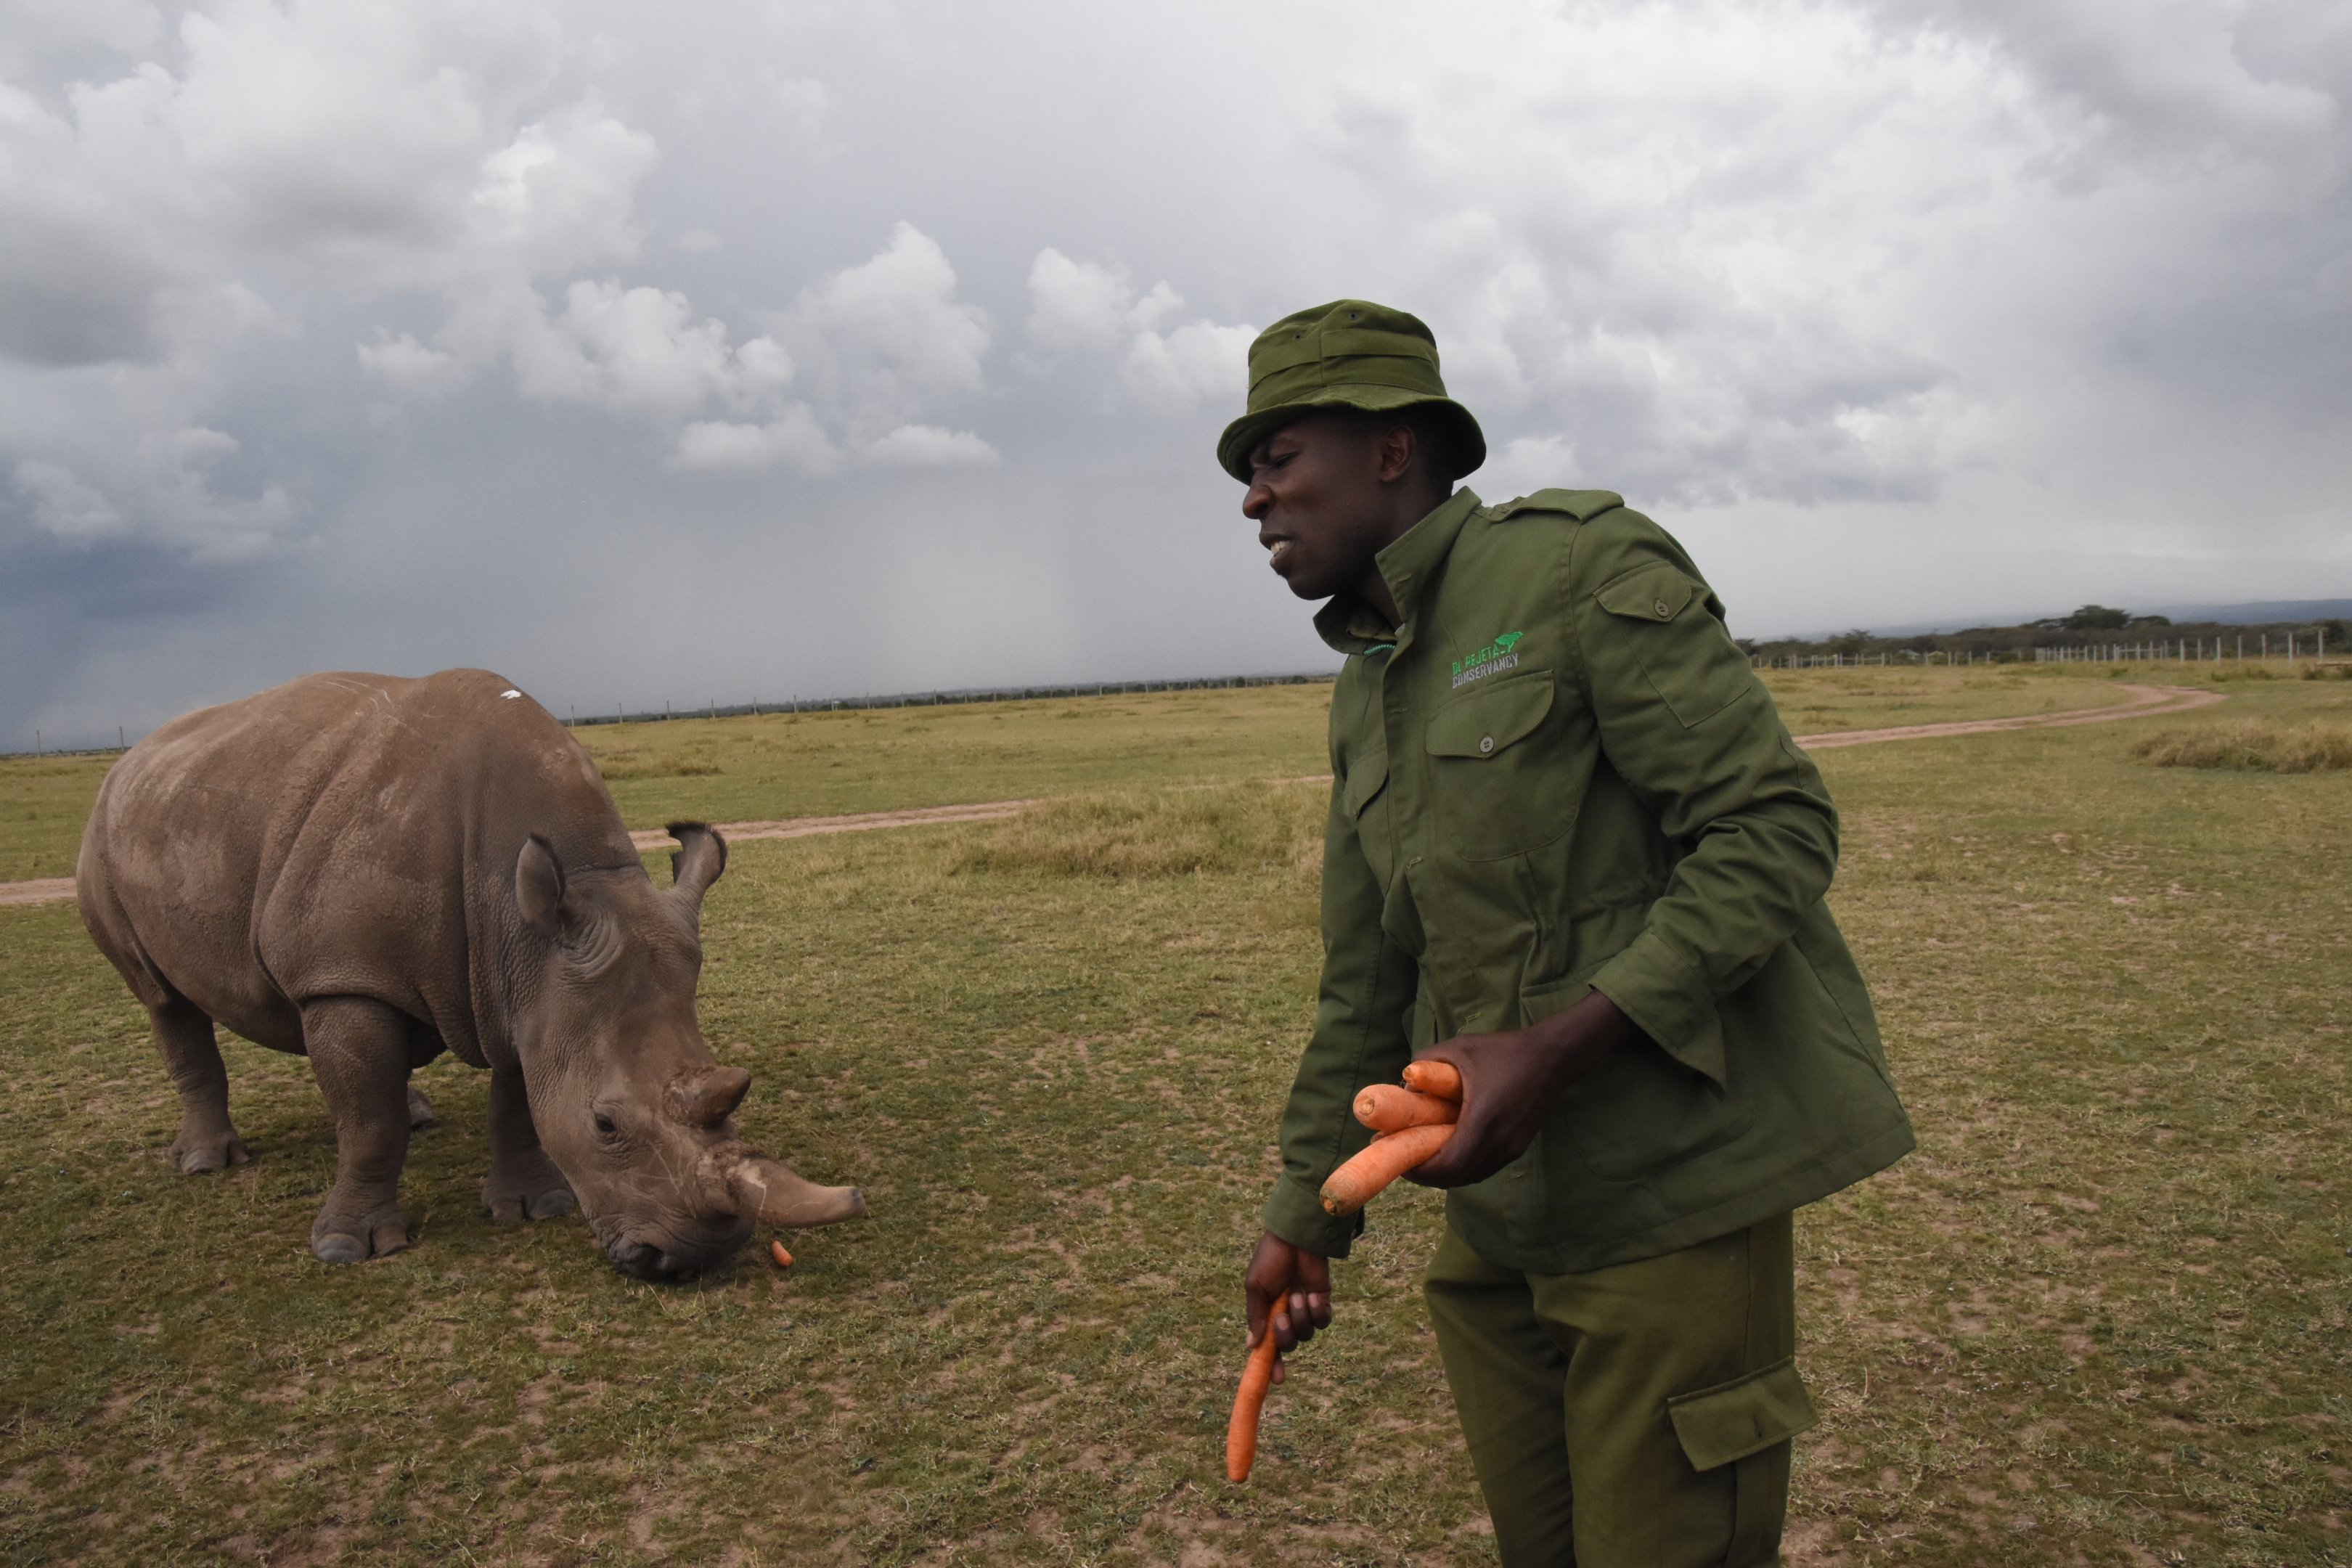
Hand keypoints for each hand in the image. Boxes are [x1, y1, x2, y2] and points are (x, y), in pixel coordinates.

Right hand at [1243, 1231, 1330, 1385]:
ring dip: (1301, 1318)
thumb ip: (1255, 1317)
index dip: (1272, 1364)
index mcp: (1266, 1313)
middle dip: (1285, 1337)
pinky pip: (1323, 1321)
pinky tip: (1312, 1295)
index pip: (1269, 1346)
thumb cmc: (1270, 1259)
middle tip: (1280, 1319)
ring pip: (1307, 1334)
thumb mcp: (1256, 1288)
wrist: (1295, 1238)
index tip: (1276, 1380)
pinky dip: (1318, 1312)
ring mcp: (1305, 1309)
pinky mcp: (1322, 1301)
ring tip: (1298, 1295)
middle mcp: (1286, 1314)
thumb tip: (1252, 1347)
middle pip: (1288, 1344)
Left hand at [1407, 989, 1642, 1187]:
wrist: (1551, 1058)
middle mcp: (1500, 1142)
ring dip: (1446, 1174)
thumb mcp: (1460, 1048)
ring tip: (1424, 1158)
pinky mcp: (1518, 1148)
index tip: (1401, 1161)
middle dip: (1428, 1175)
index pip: (1448, 1165)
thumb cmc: (1503, 1051)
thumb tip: (1403, 1083)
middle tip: (1406, 1161)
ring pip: (1471, 1176)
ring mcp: (1511, 1148)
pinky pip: (1484, 1168)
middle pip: (1457, 1178)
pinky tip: (1450, 1153)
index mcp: (1484, 1121)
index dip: (1421, 1171)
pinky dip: (1463, 1168)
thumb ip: (1426, 1062)